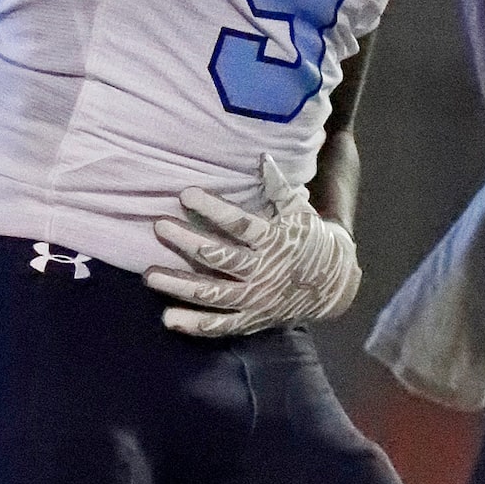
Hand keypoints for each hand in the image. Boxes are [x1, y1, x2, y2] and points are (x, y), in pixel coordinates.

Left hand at [144, 154, 361, 337]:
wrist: (334, 286)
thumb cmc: (310, 241)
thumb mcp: (301, 213)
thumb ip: (280, 188)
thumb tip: (263, 157)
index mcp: (276, 241)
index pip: (240, 225)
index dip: (213, 209)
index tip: (185, 194)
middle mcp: (264, 272)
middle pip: (220, 258)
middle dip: (187, 242)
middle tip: (159, 226)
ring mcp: (256, 300)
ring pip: (213, 295)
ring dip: (180, 285)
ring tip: (150, 274)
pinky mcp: (251, 320)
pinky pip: (221, 326)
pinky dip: (195, 325)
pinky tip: (169, 318)